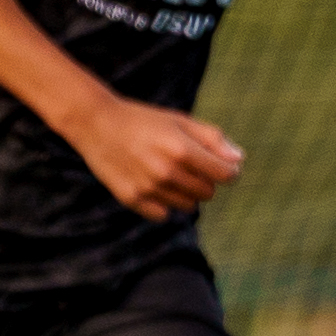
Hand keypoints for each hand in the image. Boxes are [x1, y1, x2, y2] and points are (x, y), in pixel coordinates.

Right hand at [66, 97, 243, 218]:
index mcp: (182, 149)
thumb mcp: (179, 121)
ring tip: (167, 174)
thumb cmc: (143, 120)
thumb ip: (212, 139)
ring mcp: (148, 188)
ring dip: (184, 193)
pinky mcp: (132, 199)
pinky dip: (162, 204)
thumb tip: (239, 161)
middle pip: (208, 193)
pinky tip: (151, 185)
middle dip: (204, 181)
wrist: (96, 124)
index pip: (225, 174)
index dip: (227, 170)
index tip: (218, 164)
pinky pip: (163, 215)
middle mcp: (167, 171)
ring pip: (187, 206)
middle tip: (186, 165)